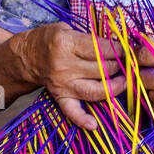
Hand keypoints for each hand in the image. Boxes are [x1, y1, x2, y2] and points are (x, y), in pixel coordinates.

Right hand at [13, 22, 127, 130]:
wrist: (26, 57)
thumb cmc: (50, 40)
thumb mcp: (67, 29)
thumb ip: (90, 38)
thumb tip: (117, 46)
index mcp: (66, 45)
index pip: (100, 49)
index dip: (118, 49)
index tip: (127, 49)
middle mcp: (64, 66)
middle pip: (102, 70)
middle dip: (120, 66)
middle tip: (127, 63)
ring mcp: (63, 84)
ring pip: (95, 91)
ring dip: (114, 88)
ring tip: (125, 82)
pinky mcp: (60, 97)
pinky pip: (71, 112)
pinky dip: (82, 120)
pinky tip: (93, 124)